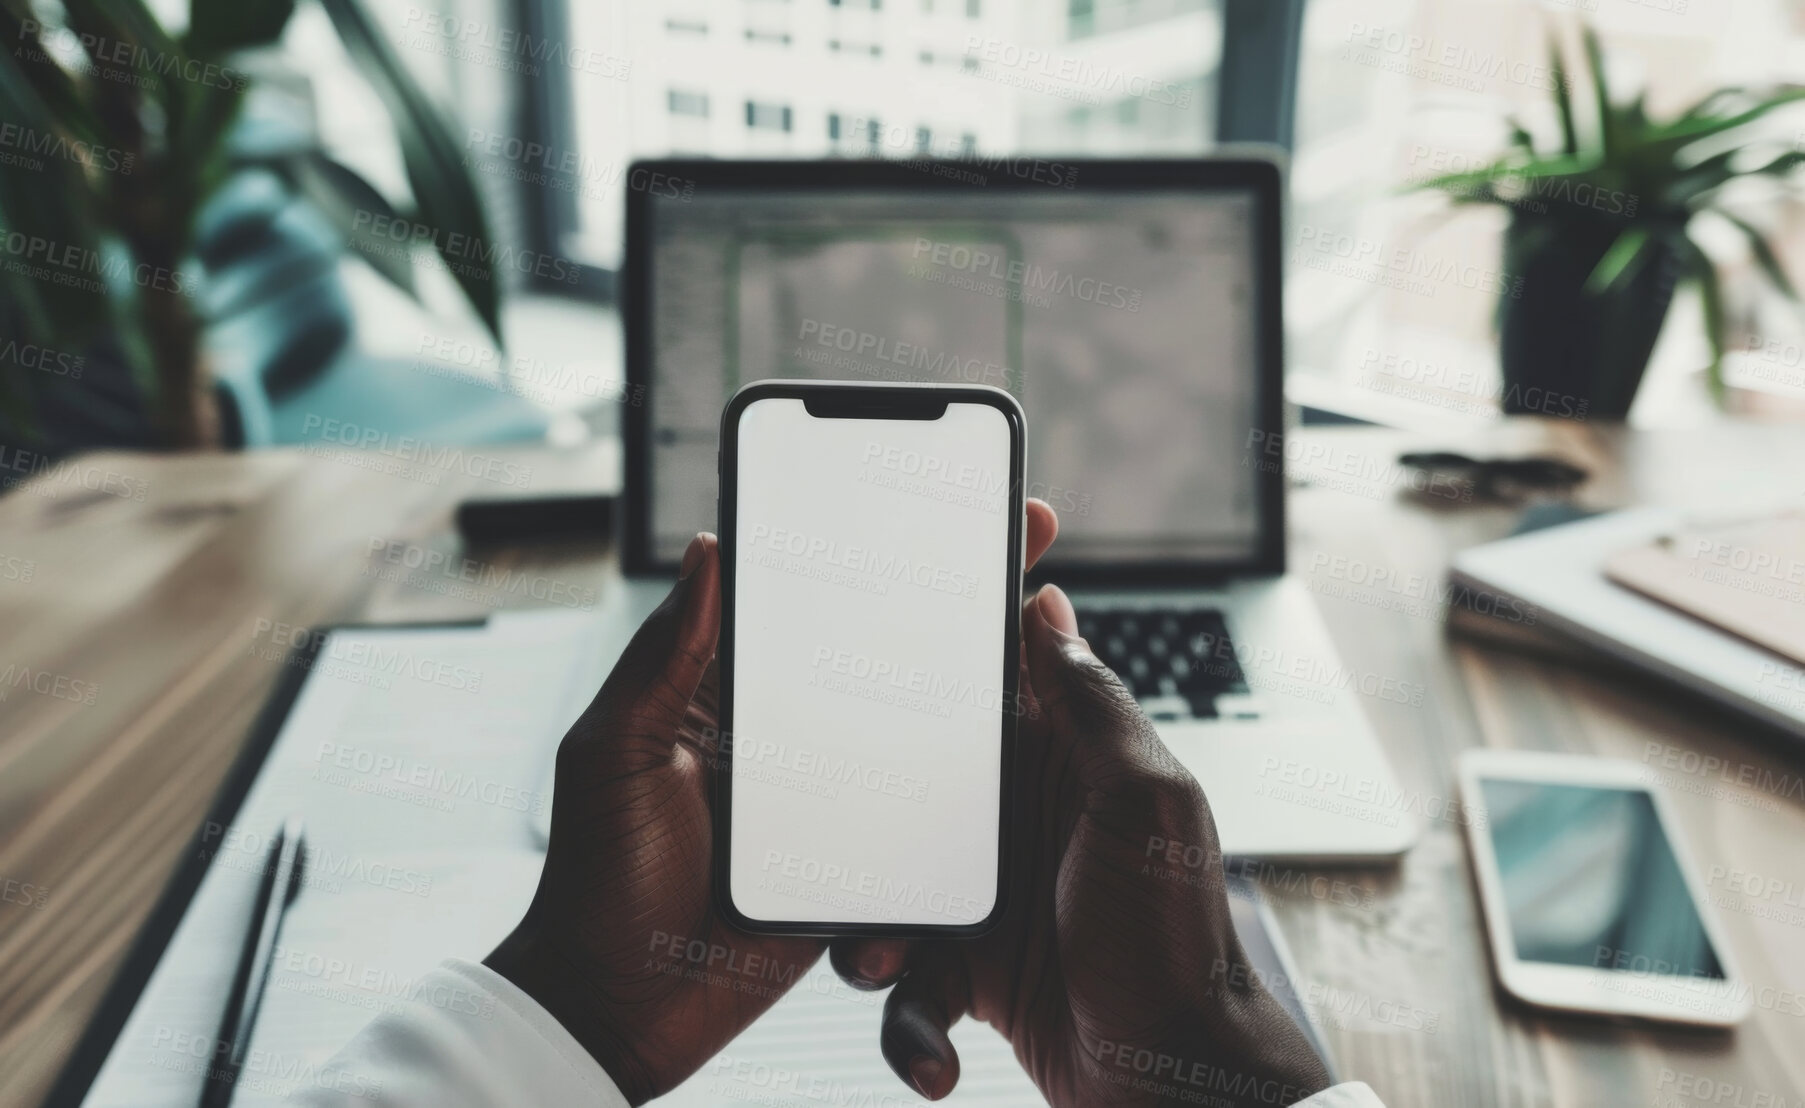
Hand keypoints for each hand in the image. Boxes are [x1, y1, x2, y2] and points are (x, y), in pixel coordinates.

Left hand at [488, 502, 1059, 1104]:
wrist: (620, 1009)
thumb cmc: (596, 880)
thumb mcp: (619, 751)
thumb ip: (664, 657)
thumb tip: (706, 547)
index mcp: (727, 692)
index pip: (805, 600)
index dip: (865, 546)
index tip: (924, 494)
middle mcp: (786, 733)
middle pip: (879, 650)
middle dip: (948, 596)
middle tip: (1018, 539)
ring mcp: (827, 797)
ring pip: (913, 726)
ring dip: (973, 685)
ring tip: (1037, 631)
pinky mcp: (856, 861)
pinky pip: (920, 815)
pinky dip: (967, 787)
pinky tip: (1019, 748)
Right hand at [827, 586, 1332, 1106]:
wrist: (1171, 1083)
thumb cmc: (1177, 945)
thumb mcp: (1145, 806)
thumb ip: (1094, 709)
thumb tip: (1048, 608)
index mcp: (1060, 763)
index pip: (991, 686)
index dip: (934, 656)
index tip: (868, 633)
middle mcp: (1015, 821)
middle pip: (905, 787)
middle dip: (859, 817)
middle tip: (834, 834)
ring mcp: (986, 896)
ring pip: (885, 889)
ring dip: (870, 932)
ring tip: (879, 959)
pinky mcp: (966, 969)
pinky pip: (904, 984)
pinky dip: (908, 1026)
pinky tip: (933, 1058)